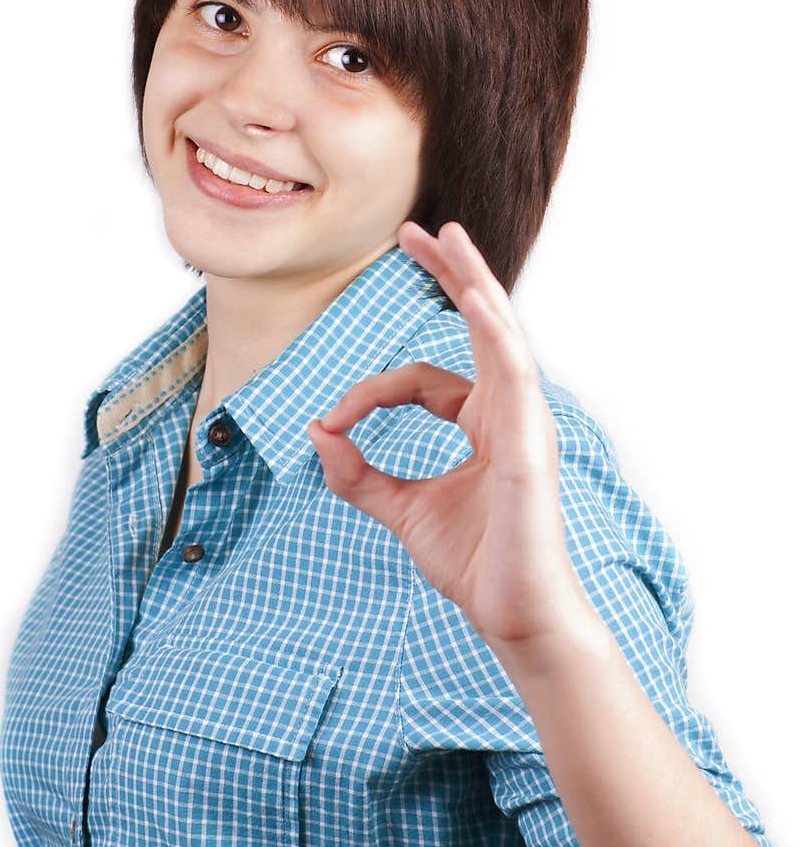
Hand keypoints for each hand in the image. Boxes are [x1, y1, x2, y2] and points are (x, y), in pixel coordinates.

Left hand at [306, 220, 592, 648]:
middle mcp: (508, 412)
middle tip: (417, 229)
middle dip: (450, 272)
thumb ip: (359, 475)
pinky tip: (473, 298)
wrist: (515, 617)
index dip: (369, 393)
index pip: (421, 379)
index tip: (332, 422)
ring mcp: (524, 423)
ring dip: (474, 280)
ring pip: (500, 333)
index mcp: (482, 422)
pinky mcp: (530, 443)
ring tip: (447, 237)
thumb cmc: (476, 564)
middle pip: (480, 325)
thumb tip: (316, 433)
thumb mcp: (402, 511)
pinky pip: (516, 374)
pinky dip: (495, 333)